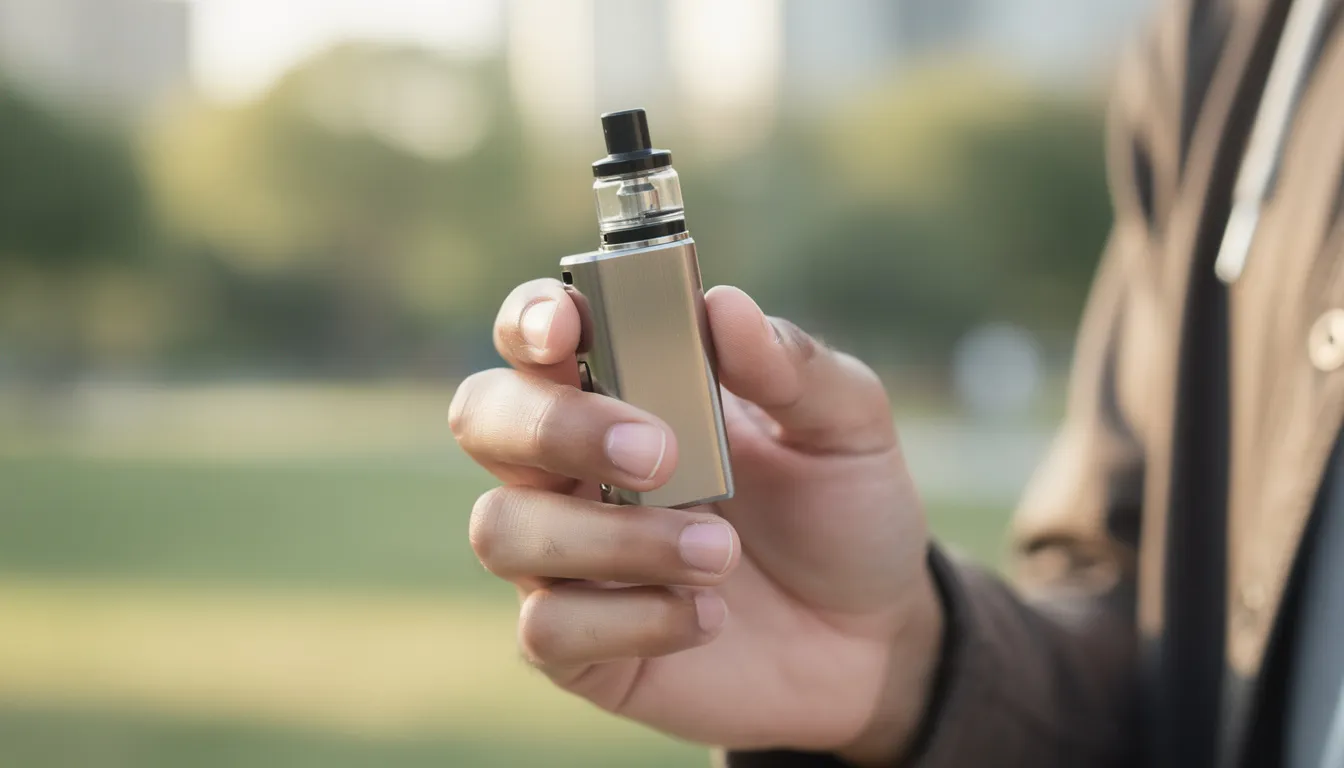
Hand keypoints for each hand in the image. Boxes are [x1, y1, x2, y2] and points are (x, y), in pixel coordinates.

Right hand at [449, 279, 943, 763]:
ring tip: (720, 553)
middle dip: (554, 428)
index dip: (529, 320)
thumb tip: (723, 305)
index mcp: (625, 387)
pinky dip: (632, 619)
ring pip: (503, 529)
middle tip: (659, 454)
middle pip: (483, 418)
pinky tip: (709, 616)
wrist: (874, 635)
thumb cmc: (843, 509)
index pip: (534, 333)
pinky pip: (547, 631)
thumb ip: (791, 365)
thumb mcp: (848, 426)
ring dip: (612, 538)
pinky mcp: (579, 646)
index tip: (567, 329)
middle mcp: (573, 465)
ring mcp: (566, 557)